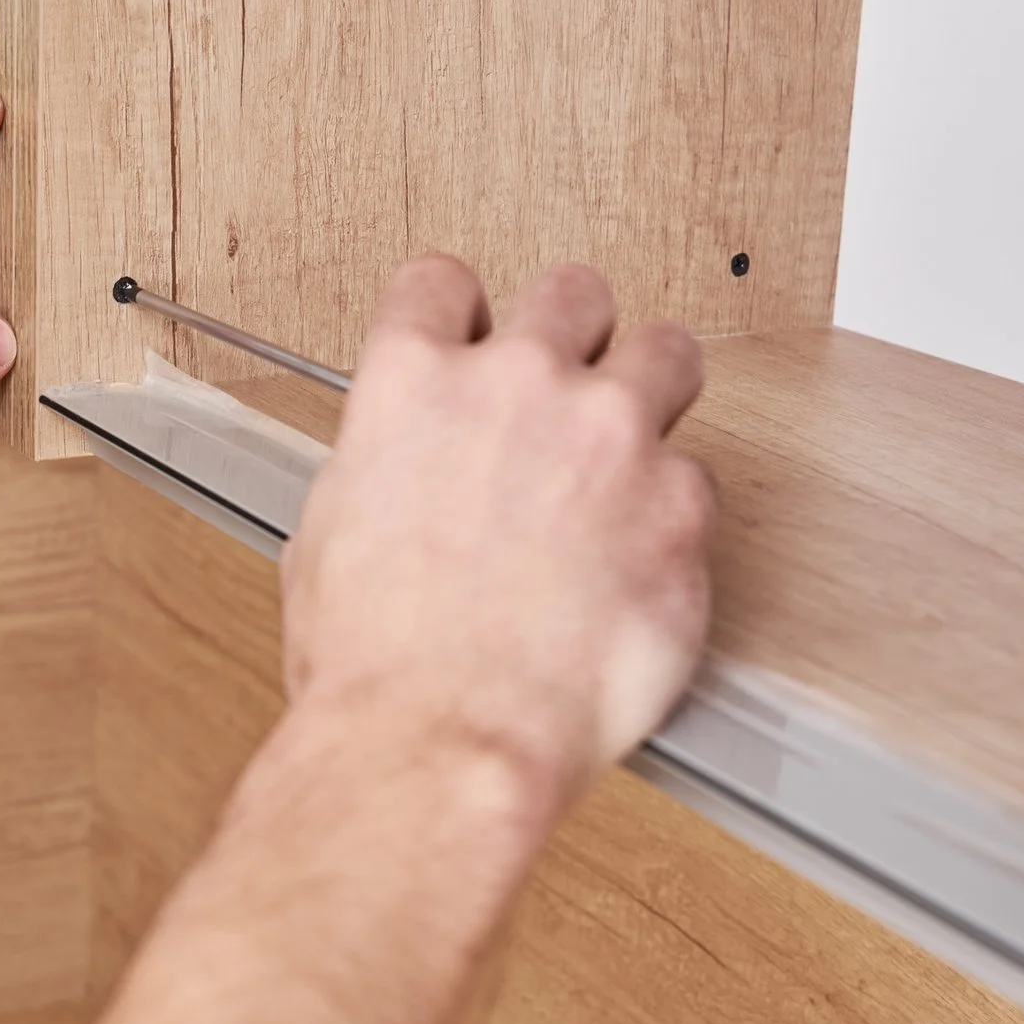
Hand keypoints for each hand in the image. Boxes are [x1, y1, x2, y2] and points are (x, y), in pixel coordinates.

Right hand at [277, 256, 713, 820]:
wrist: (446, 738)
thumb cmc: (376, 663)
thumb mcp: (328, 537)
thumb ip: (383, 469)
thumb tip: (402, 478)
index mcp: (413, 384)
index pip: (442, 284)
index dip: (458, 316)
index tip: (471, 341)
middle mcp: (516, 387)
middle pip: (571, 293)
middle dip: (572, 335)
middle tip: (570, 387)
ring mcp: (610, 438)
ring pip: (667, 353)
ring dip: (651, 390)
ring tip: (636, 445)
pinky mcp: (681, 508)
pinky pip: (696, 482)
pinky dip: (672, 517)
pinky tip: (638, 563)